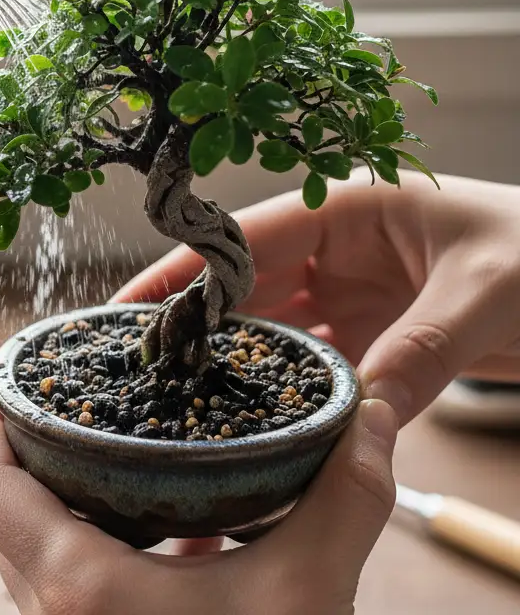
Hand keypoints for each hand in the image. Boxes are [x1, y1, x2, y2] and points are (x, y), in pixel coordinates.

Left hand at [0, 372, 398, 614]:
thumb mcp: (311, 594)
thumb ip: (344, 499)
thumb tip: (373, 417)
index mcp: (82, 590)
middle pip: (2, 513)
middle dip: (15, 447)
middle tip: (47, 391)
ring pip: (32, 552)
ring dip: (50, 494)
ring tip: (90, 438)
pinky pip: (72, 585)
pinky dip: (93, 540)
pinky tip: (157, 521)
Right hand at [115, 172, 519, 424]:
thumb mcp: (488, 293)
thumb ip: (421, 349)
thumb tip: (360, 413)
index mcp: (353, 206)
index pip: (249, 236)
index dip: (187, 269)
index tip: (133, 304)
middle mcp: (342, 246)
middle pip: (249, 282)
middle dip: (198, 318)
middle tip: (141, 359)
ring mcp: (357, 290)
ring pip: (276, 324)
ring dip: (238, 355)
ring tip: (181, 389)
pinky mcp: (378, 331)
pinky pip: (317, 359)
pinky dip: (289, 385)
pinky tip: (257, 412)